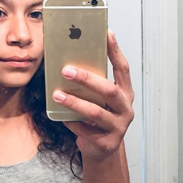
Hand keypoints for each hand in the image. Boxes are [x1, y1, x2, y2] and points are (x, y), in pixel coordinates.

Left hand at [52, 30, 134, 161]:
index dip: (115, 51)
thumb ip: (92, 84)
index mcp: (125, 92)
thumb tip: (69, 62)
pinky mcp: (106, 142)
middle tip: (66, 70)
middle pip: (109, 90)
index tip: (107, 33)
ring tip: (57, 94)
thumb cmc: (98, 118)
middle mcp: (126, 108)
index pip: (123, 68)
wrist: (102, 149)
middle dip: (87, 79)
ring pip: (96, 112)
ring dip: (74, 102)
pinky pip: (85, 130)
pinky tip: (61, 116)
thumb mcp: (98, 99)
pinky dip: (71, 122)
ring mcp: (118, 126)